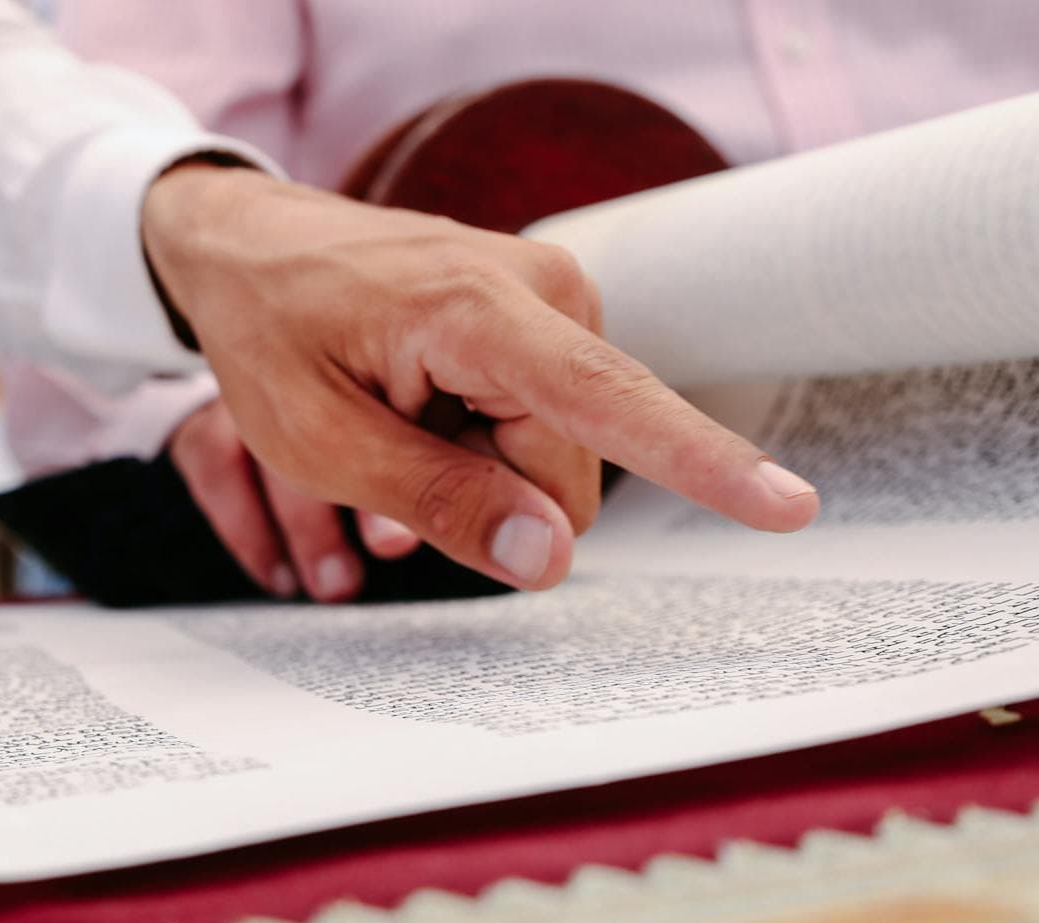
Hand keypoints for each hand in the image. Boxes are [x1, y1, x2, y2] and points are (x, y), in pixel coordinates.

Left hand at [141, 166, 817, 589]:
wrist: (248, 248)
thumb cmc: (271, 335)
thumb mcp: (323, 442)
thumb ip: (440, 502)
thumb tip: (553, 558)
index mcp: (481, 312)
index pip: (612, 403)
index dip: (703, 466)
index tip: (790, 507)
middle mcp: (546, 293)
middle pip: (569, 475)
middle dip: (489, 495)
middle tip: (393, 448)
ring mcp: (555, 302)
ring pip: (560, 461)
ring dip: (478, 470)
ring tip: (399, 420)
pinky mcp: (549, 321)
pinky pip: (546, 427)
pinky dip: (482, 442)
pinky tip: (423, 413)